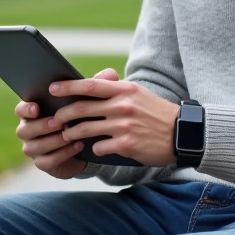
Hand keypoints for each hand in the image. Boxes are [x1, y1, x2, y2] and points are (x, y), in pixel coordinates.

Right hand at [14, 70, 117, 178]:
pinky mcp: (43, 162)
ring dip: (51, 141)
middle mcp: (29, 129)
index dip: (25, 109)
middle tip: (57, 123)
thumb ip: (96, 86)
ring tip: (68, 135)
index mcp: (34, 111)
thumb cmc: (81, 115)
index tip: (36, 107)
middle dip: (40, 126)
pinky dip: (61, 154)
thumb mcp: (88, 99)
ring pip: (33, 147)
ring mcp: (34, 147)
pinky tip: (76, 147)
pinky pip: (46, 161)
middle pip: (24, 130)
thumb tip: (110, 74)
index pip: (20, 109)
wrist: (86, 143)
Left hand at [50, 70, 179, 166]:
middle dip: (63, 115)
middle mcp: (122, 106)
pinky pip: (99, 147)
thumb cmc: (157, 113)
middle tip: (55, 119)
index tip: (52, 89)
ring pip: (85, 130)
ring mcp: (124, 126)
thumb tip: (88, 89)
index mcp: (125, 90)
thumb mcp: (139, 94)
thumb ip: (115, 90)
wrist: (182, 134)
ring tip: (67, 136)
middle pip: (82, 109)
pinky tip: (95, 149)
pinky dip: (94, 148)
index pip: (90, 85)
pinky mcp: (126, 145)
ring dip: (72, 134)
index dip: (68, 87)